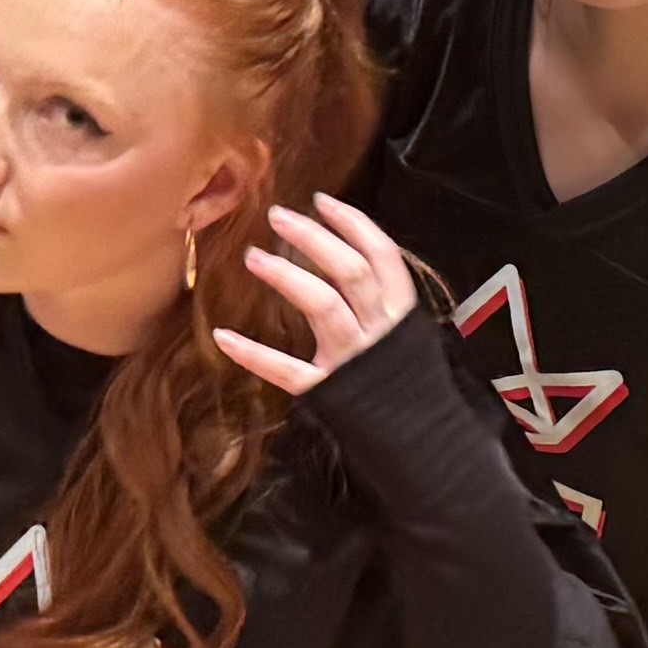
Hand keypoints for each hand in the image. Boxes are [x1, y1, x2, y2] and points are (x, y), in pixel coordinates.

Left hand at [206, 193, 420, 394]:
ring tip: (252, 257)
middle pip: (350, 271)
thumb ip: (383, 306)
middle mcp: (381, 331)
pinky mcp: (330, 393)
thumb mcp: (407, 340)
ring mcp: (354, 361)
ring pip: (324, 306)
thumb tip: (351, 263)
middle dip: (314, 238)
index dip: (353, 224)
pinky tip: (223, 337)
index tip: (322, 202)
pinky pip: (289, 371)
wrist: (424, 445)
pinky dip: (255, 355)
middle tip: (277, 216)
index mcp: (401, 315)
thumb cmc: (408, 388)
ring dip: (287, 277)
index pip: (382, 256)